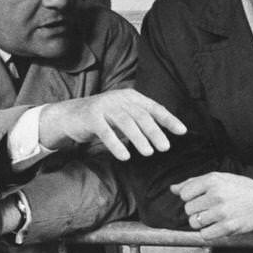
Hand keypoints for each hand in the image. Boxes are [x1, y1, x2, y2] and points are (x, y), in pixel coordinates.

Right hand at [38, 90, 186, 159]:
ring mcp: (104, 106)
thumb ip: (143, 120)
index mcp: (131, 97)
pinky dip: (116, 144)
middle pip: (141, 115)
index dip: (169, 119)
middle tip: (165, 148)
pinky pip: (105, 131)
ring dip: (139, 138)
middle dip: (155, 132)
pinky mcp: (91, 116)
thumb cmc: (103, 118)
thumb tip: (167, 131)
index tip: (182, 132)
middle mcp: (119, 98)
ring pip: (125, 122)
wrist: (70, 115)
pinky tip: (125, 156)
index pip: (154, 107)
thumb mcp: (125, 115)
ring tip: (148, 153)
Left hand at [172, 173, 252, 240]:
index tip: (201, 198)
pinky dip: (207, 232)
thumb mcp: (219, 178)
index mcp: (212, 180)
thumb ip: (194, 183)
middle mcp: (216, 195)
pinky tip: (216, 225)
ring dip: (201, 222)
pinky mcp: (228, 227)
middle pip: (188, 209)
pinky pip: (204, 234)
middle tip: (209, 208)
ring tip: (212, 217)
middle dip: (196, 210)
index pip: (184, 194)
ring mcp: (222, 212)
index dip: (190, 197)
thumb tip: (173, 189)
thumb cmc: (240, 188)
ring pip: (194, 222)